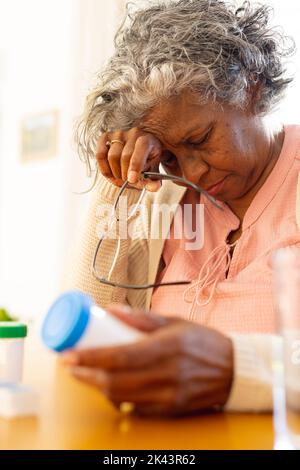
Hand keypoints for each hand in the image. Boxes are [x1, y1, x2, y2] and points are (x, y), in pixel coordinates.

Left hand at [61, 305, 233, 416]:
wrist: (234, 370)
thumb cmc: (202, 341)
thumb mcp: (174, 322)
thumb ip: (141, 318)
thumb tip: (109, 310)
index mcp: (167, 347)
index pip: (120, 355)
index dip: (90, 357)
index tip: (69, 356)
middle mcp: (168, 374)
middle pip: (116, 381)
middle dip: (86, 375)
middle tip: (71, 366)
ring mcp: (169, 396)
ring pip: (122, 398)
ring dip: (98, 388)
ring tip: (87, 375)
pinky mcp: (171, 410)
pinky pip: (136, 409)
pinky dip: (119, 400)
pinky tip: (112, 389)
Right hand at [96, 127, 162, 190]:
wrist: (138, 151)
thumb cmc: (146, 162)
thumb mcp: (153, 172)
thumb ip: (154, 181)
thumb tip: (154, 188)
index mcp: (148, 140)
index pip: (141, 148)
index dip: (136, 165)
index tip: (132, 179)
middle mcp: (133, 134)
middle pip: (125, 156)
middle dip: (125, 175)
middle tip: (127, 183)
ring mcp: (118, 134)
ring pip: (112, 156)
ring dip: (115, 173)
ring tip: (120, 179)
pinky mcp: (106, 137)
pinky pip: (100, 154)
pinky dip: (103, 168)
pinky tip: (110, 174)